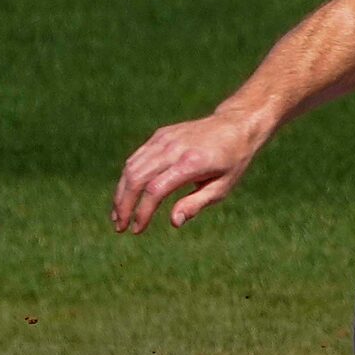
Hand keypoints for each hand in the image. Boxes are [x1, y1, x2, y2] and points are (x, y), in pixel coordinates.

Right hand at [112, 109, 267, 232]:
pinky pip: (137, 157)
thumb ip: (196, 203)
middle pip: (136, 177)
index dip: (143, 211)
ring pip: (131, 166)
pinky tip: (126, 195)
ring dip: (121, 193)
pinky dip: (127, 177)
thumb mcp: (222, 187)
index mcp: (191, 163)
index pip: (156, 189)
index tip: (137, 229)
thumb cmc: (232, 161)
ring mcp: (164, 139)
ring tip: (119, 215)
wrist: (235, 125)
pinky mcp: (160, 136)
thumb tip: (174, 222)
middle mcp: (174, 148)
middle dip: (124, 204)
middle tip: (120, 227)